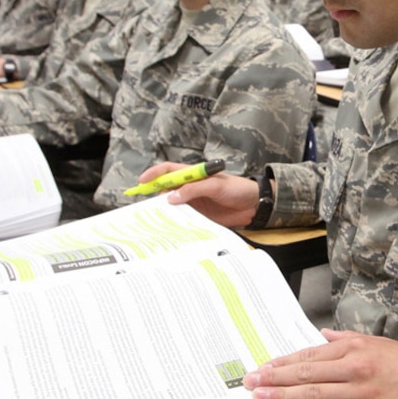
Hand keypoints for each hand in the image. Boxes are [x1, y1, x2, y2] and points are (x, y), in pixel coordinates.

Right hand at [135, 164, 258, 227]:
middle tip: (146, 206)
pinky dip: (175, 222)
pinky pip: (183, 218)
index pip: (169, 170)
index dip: (155, 174)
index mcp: (193, 174)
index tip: (143, 181)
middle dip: (155, 195)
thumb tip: (171, 197)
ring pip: (173, 205)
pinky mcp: (199, 216)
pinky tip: (170, 228)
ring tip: (154, 220)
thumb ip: (194, 189)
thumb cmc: (237, 189)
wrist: (254, 205)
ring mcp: (194, 202)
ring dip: (165, 211)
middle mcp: (190, 188)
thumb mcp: (216, 185)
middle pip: (167, 189)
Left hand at [244, 330, 397, 398]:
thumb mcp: (377, 343)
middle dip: (274, 378)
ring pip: (313, 393)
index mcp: (354, 347)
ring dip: (283, 396)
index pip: (310, 354)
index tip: (263, 367)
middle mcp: (353, 367)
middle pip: (306, 372)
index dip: (283, 362)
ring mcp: (359, 392)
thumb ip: (347, 339)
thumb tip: (323, 336)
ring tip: (262, 398)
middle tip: (251, 382)